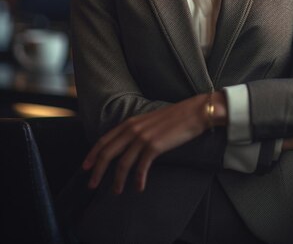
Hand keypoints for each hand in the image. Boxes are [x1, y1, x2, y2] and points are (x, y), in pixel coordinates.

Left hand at [82, 91, 226, 193]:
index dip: (93, 154)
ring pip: (122, 163)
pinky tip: (139, 187)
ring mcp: (143, 137)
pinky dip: (138, 179)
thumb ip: (137, 129)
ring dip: (117, 180)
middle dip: (97, 171)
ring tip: (116, 192)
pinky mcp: (155, 145)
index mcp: (130, 122)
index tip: (85, 167)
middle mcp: (133, 128)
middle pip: (108, 152)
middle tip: (91, 185)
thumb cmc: (175, 117)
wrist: (195, 112)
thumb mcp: (150, 120)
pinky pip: (141, 167)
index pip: (104, 139)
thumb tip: (127, 144)